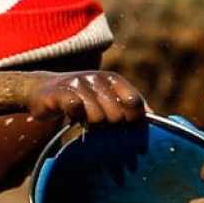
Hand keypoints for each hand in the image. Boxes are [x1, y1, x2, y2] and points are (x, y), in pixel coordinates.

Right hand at [26, 71, 146, 125]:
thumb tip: (159, 118)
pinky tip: (71, 116)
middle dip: (110, 125)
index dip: (133, 119)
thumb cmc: (83, 100)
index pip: (133, 102)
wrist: (44, 91)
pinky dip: (76, 118)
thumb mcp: (110, 99)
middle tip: (99, 122)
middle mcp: (96, 78)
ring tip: (85, 119)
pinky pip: (76, 110)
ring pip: (97, 116)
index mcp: (113, 79)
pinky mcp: (58, 92)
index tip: (126, 125)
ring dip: (91, 125)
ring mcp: (76, 83)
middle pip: (116, 114)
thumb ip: (132, 107)